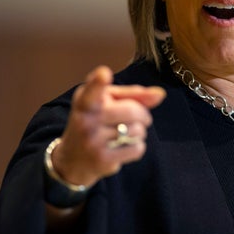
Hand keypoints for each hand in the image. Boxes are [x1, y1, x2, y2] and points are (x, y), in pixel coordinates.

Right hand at [51, 66, 165, 187]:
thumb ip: (133, 94)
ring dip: (139, 132)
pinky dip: (137, 146)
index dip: (98, 82)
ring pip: (137, 130)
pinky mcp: (102, 159)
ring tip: (126, 133)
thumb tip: (160, 94)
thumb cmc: (96, 121)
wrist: (73, 158)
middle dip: (143, 114)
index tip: (103, 74)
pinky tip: (124, 146)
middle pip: (132, 111)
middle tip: (139, 118)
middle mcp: (85, 120)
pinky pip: (137, 148)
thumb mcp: (107, 102)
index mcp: (85, 100)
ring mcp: (93, 141)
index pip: (92, 90)